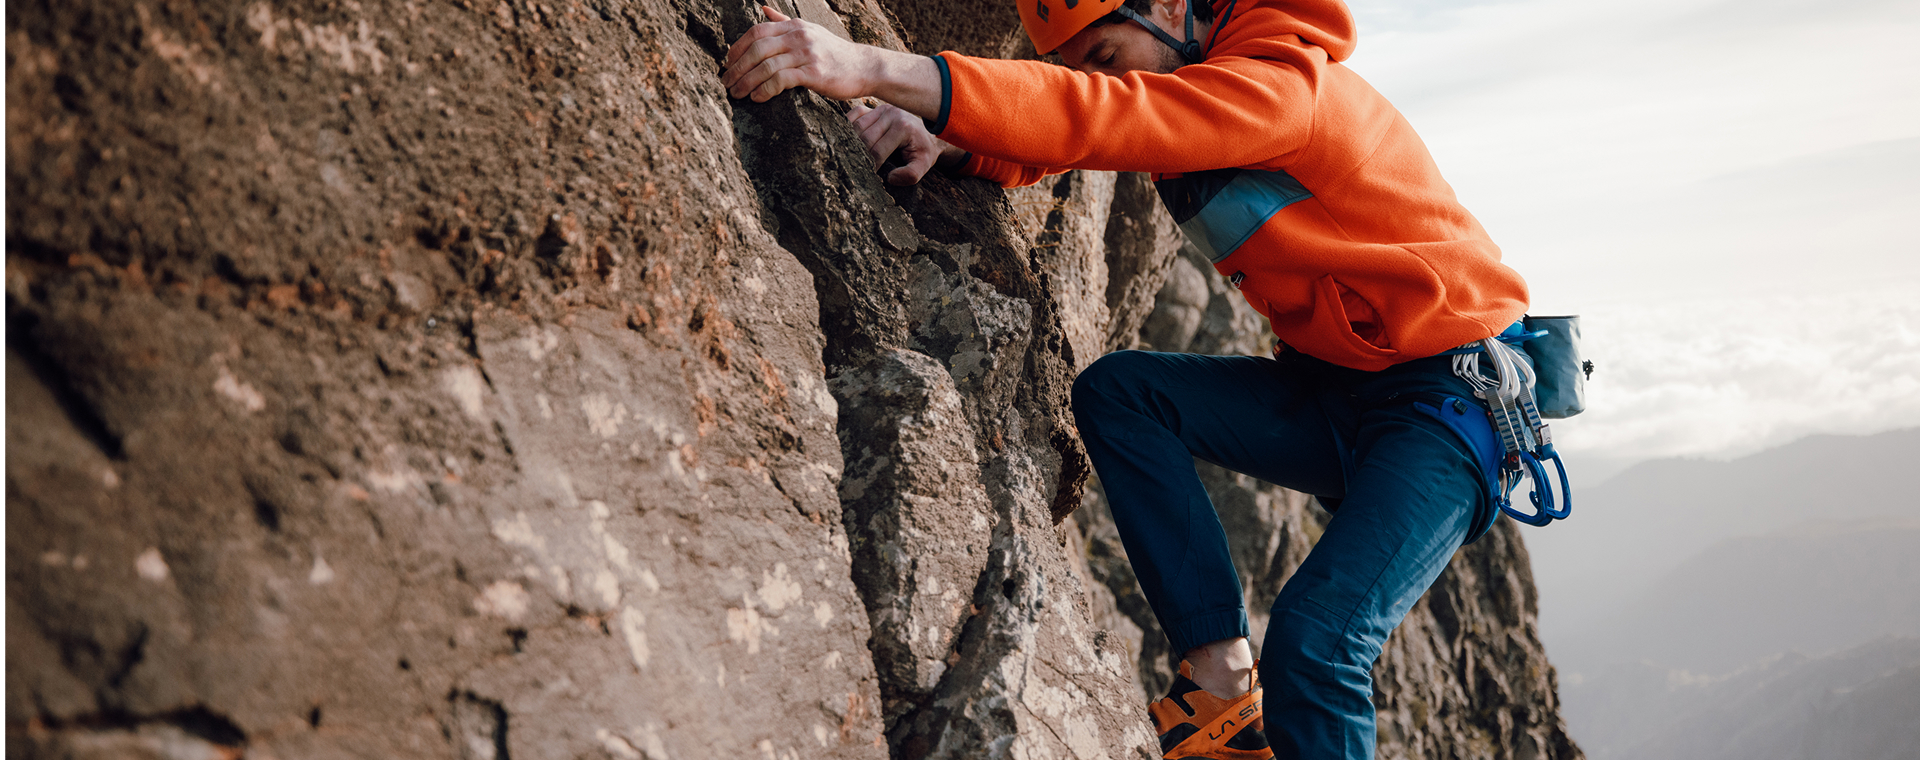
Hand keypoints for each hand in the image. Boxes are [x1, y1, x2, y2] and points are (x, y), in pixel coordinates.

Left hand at [723, 6, 876, 102]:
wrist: (865, 67)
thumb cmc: (835, 53)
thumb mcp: (810, 31)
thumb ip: (784, 22)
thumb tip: (762, 9)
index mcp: (794, 26)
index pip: (756, 32)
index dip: (737, 47)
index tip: (727, 63)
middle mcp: (798, 36)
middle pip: (756, 49)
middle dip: (737, 67)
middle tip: (726, 82)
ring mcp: (806, 54)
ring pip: (766, 66)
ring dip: (746, 82)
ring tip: (737, 94)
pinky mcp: (813, 73)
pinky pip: (781, 80)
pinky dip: (765, 90)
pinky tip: (758, 98)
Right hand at [847, 101, 965, 185]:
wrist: (927, 133)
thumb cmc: (923, 150)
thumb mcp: (924, 165)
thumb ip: (910, 175)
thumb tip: (890, 178)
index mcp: (902, 127)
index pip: (878, 150)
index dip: (871, 166)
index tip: (869, 176)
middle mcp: (891, 114)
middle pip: (864, 138)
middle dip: (860, 155)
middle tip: (858, 167)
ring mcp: (880, 109)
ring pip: (856, 127)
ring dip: (851, 142)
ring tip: (853, 156)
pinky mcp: (873, 108)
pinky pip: (854, 115)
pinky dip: (847, 126)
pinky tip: (849, 140)